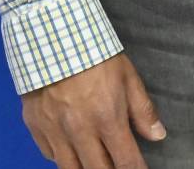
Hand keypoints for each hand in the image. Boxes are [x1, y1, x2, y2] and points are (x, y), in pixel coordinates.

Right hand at [20, 52, 164, 168]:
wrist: (52, 36)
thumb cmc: (95, 54)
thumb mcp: (128, 77)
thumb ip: (142, 110)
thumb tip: (157, 135)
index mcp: (107, 118)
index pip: (126, 161)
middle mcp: (80, 131)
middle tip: (117, 166)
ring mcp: (55, 131)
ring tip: (96, 164)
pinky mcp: (35, 127)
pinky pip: (50, 155)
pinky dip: (63, 157)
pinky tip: (72, 152)